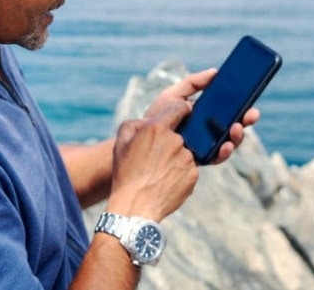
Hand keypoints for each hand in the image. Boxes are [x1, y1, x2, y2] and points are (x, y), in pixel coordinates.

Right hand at [106, 101, 196, 221]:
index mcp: (157, 128)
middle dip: (171, 141)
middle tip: (156, 156)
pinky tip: (166, 181)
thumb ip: (135, 123)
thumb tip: (149, 120)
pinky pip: (189, 168)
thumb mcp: (121, 142)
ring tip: (159, 172)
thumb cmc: (125, 173)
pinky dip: (181, 172)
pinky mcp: (193, 175)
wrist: (135, 206)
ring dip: (176, 158)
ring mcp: (186, 158)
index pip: (180, 107)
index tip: (181, 114)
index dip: (181, 110)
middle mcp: (175, 140)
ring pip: (185, 152)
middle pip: (181, 133)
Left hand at [144, 68, 260, 164]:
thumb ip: (192, 82)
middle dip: (245, 120)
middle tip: (252, 114)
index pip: (228, 109)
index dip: (242, 104)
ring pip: (229, 142)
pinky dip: (223, 151)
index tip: (251, 95)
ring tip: (236, 128)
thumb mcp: (173, 94)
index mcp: (205, 114)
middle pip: (234, 125)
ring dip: (237, 136)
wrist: (141, 140)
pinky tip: (225, 145)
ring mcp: (206, 145)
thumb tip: (215, 72)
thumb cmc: (156, 115)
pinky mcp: (199, 160)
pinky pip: (216, 157)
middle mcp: (209, 131)